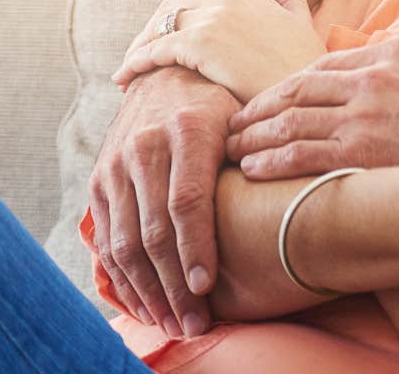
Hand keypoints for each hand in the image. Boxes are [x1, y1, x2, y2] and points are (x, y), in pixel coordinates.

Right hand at [89, 65, 238, 340]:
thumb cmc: (224, 104)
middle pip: (153, 231)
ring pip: (124, 242)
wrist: (167, 75)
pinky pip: (105, 239)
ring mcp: (116, 165)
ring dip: (147, 291)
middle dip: (173, 285)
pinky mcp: (100, 181)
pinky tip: (144, 304)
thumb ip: (263, 151)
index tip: (207, 287)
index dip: (195, 248)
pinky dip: (122, 277)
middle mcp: (144, 147)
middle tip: (194, 323)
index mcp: (188, 129)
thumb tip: (299, 196)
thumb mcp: (247, 115)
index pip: (186, 200)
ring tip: (173, 323)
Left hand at [113, 0, 323, 102]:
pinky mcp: (201, 42)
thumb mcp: (302, 26)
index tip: (166, 32)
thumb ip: (291, 0)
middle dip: (153, 25)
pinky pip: (156, 48)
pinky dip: (136, 62)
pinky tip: (126, 78)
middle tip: (141, 51)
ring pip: (160, 23)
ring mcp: (215, 17)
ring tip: (129, 69)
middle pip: (174, 2)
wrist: (306, 96)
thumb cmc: (305, 68)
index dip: (178, 9)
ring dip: (139, 44)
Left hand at [226, 35, 398, 178]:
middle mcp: (372, 77)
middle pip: (296, 89)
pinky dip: (271, 159)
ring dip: (255, 135)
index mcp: (390, 52)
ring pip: (290, 120)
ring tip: (234, 148)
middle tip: (235, 123)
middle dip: (259, 107)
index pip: (322, 66)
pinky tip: (254, 168)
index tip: (269, 101)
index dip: (287, 85)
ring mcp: (365, 114)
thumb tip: (371, 56)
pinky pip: (301, 152)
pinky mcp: (362, 150)